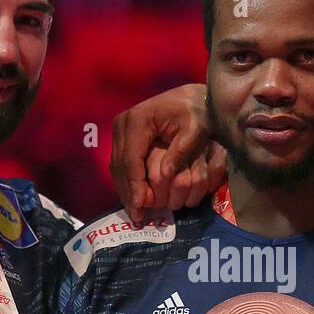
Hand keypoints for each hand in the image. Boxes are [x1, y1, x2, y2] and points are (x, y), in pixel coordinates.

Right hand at [110, 83, 226, 221]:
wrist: (191, 97)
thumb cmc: (196, 112)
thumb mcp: (195, 129)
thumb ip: (181, 151)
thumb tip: (165, 174)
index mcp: (138, 119)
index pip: (131, 158)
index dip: (135, 184)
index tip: (141, 205)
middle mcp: (124, 124)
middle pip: (120, 166)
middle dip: (128, 193)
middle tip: (137, 216)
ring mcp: (121, 131)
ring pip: (118, 167)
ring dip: (126, 191)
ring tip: (136, 213)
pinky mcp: (124, 137)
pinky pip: (122, 164)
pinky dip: (128, 183)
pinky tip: (137, 199)